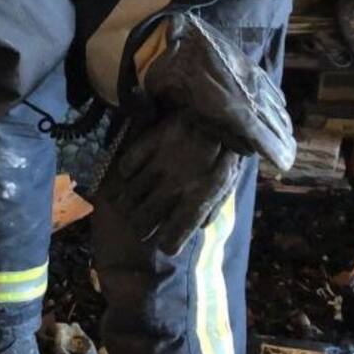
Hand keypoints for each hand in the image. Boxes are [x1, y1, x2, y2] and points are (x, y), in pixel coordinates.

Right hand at [106, 109, 243, 255]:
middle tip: (141, 227)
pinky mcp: (150, 142)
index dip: (167, 244)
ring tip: (127, 205)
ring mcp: (160, 164)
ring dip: (127, 205)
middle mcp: (176, 186)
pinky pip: (126, 166)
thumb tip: (197, 228)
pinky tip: (131, 174)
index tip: (164, 243)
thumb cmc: (227, 151)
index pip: (173, 237)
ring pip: (130, 197)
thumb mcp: (228, 183)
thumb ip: (212, 208)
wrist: (222, 110)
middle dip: (141, 229)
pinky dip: (125, 173)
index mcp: (199, 198)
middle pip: (143, 222)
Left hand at [143, 13, 295, 173]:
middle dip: (282, 141)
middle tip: (289, 158)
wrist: (181, 35)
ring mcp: (252, 78)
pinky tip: (280, 110)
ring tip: (288, 140)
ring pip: (274, 105)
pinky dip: (277, 103)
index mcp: (229, 106)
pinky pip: (270, 88)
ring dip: (281, 123)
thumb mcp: (185, 110)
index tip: (284, 164)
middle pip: (273, 121)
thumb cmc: (173, 77)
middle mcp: (247, 92)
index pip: (260, 133)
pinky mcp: (251, 66)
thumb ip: (215, 130)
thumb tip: (245, 148)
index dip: (273, 150)